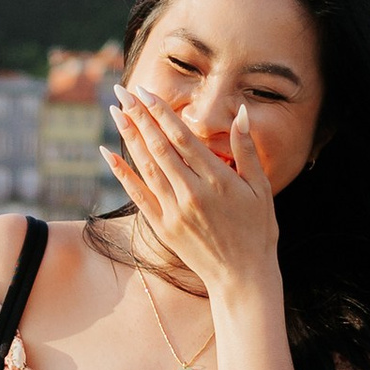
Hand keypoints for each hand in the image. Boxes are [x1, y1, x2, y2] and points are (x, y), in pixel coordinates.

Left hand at [106, 79, 278, 300]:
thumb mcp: (261, 188)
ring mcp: (174, 211)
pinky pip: (137, 195)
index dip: (161, 112)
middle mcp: (191, 193)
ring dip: (129, 137)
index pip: (182, 138)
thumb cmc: (258, 231)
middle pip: (159, 147)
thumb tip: (240, 112)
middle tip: (122, 91)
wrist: (242, 277)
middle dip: (139, 116)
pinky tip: (108, 153)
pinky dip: (121, 173)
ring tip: (115, 111)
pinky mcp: (163, 227)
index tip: (146, 91)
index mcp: (217, 180)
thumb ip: (247, 150)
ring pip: (146, 167)